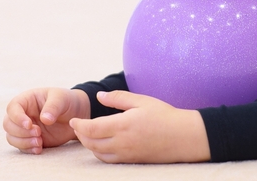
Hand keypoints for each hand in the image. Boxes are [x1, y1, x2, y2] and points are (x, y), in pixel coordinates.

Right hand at [3, 87, 90, 153]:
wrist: (75, 115)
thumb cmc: (66, 101)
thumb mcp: (62, 99)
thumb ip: (53, 107)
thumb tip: (44, 119)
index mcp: (27, 100)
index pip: (12, 107)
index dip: (17, 117)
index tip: (30, 124)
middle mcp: (23, 114)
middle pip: (8, 124)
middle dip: (20, 132)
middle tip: (38, 133)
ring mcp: (25, 128)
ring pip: (11, 137)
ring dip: (23, 142)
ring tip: (40, 142)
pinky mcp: (30, 139)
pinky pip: (21, 146)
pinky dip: (28, 149)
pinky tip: (39, 149)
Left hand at [70, 91, 210, 163]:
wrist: (183, 136)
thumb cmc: (164, 115)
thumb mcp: (141, 100)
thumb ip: (117, 98)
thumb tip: (99, 96)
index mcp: (122, 125)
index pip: (91, 129)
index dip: (79, 125)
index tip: (73, 119)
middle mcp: (122, 142)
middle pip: (91, 143)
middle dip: (80, 135)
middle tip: (77, 127)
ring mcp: (127, 154)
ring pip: (98, 153)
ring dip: (89, 145)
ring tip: (86, 135)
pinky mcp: (132, 160)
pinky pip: (109, 160)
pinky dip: (100, 153)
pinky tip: (101, 145)